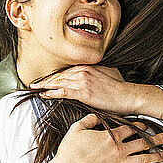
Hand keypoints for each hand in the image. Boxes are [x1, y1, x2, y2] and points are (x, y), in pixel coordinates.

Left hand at [30, 66, 162, 119]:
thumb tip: (91, 74)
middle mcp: (83, 71)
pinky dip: (53, 92)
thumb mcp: (108, 73)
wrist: (129, 95)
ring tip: (34, 88)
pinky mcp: (84, 92)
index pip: (65, 70)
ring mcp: (83, 81)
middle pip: (59, 75)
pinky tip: (44, 94)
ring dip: (45, 86)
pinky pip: (64, 92)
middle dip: (45, 80)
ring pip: (59, 82)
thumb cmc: (120, 87)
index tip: (44, 79)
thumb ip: (96, 72)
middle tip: (33, 83)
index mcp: (88, 67)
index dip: (53, 75)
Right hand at [40, 114, 162, 162]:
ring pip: (145, 159)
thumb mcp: (76, 129)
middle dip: (158, 139)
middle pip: (144, 142)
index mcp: (110, 136)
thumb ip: (89, 119)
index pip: (131, 129)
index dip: (140, 126)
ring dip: (158, 156)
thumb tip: (98, 114)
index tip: (146, 126)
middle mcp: (119, 149)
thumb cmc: (69, 151)